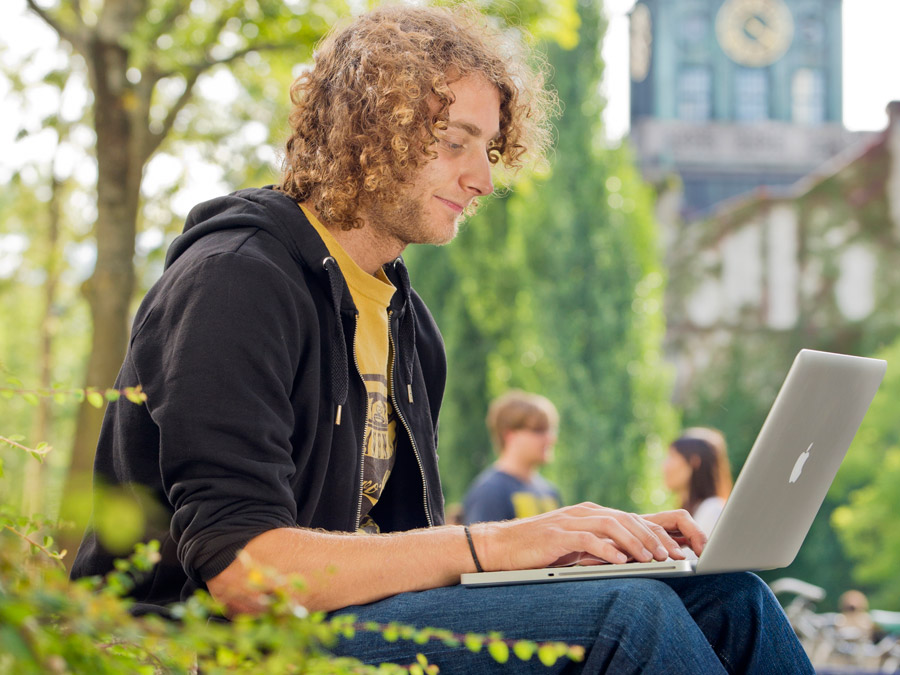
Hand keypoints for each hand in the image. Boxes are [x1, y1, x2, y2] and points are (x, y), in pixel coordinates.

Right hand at [470, 503, 706, 571]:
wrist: (500, 546)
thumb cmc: (537, 549)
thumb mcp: (572, 546)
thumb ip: (597, 545)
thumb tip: (628, 559)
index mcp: (589, 513)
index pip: (629, 518)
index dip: (654, 533)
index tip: (673, 551)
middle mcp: (582, 512)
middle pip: (625, 518)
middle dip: (651, 537)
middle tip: (671, 556)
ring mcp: (569, 521)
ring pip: (611, 524)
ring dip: (634, 542)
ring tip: (652, 558)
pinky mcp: (556, 534)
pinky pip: (587, 539)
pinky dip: (606, 549)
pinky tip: (620, 562)